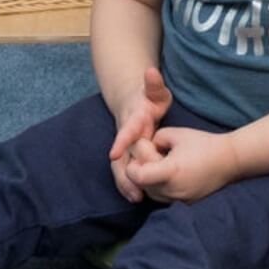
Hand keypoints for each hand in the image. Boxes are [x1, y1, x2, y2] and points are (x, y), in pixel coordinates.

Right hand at [108, 67, 172, 201]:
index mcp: (134, 120)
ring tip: (136, 197)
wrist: (134, 103)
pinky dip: (129, 183)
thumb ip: (154, 83)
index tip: (113, 153)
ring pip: (122, 166)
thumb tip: (151, 71)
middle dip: (124, 173)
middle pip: (121, 156)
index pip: (126, 130)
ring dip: (126, 182)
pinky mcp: (129, 154)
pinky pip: (126, 170)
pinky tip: (137, 196)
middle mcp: (127, 135)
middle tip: (133, 190)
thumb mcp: (155, 90)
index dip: (121, 141)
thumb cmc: (149, 98)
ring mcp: (126, 146)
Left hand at [125, 127, 240, 202]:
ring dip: (150, 178)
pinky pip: (162, 195)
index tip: (144, 152)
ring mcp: (178, 199)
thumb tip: (142, 149)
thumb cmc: (204, 144)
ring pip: (149, 192)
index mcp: (170, 172)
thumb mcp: (176, 133)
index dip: (133, 165)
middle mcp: (172, 190)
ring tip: (166, 162)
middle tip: (156, 152)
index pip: (136, 176)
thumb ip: (153, 139)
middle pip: (140, 184)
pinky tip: (173, 172)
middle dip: (142, 168)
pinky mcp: (184, 203)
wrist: (230, 160)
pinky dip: (161, 185)